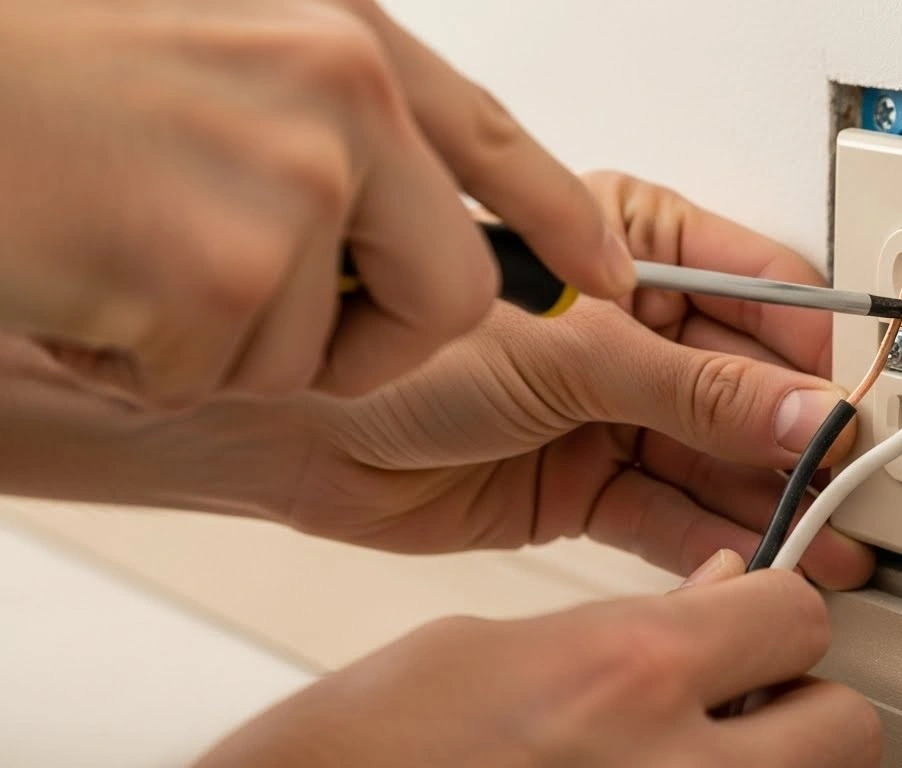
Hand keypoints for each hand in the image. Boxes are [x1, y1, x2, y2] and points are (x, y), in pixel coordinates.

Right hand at [0, 0, 630, 406]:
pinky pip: (226, 376)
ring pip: (320, 350)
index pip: (497, 146)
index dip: (562, 220)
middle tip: (253, 304)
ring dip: (221, 338)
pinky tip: (87, 280)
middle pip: (448, 292)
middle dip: (371, 338)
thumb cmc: (38, 65)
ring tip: (123, 248)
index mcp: (342, 39)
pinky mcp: (220, 273)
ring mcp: (287, 183)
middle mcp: (338, 95)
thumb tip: (396, 204)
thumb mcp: (218, 49)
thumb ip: (330, 120)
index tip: (608, 275)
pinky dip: (151, 359)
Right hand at [196, 551, 881, 767]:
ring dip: (775, 763)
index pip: (796, 610)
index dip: (773, 606)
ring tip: (697, 752)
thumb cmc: (359, 749)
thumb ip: (620, 623)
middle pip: (847, 723)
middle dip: (804, 702)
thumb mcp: (484, 644)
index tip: (754, 614)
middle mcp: (672, 767)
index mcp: (625, 671)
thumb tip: (712, 600)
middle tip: (746, 701)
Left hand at [283, 173, 872, 585]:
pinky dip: (711, 536)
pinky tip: (759, 556)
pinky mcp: (585, 480)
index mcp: (634, 245)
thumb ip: (695, 387)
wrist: (295, 429)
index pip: (763, 291)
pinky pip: (666, 509)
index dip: (817, 350)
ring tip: (829, 538)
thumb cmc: (403, 343)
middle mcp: (630, 326)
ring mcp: (609, 407)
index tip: (860, 401)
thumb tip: (799, 411)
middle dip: (799, 436)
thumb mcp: (571, 350)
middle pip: (748, 380)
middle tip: (854, 484)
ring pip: (713, 454)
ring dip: (768, 497)